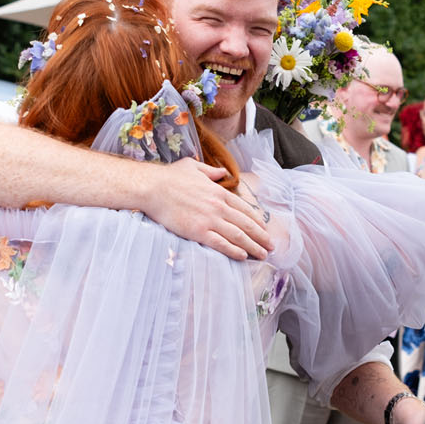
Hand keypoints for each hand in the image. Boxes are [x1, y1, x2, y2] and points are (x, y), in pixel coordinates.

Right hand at [141, 159, 271, 259]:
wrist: (153, 188)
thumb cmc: (170, 177)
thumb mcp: (194, 167)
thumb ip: (211, 171)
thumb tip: (222, 172)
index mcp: (219, 192)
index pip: (244, 209)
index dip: (256, 220)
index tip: (265, 229)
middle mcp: (218, 206)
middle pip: (246, 224)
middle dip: (261, 236)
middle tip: (271, 246)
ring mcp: (209, 219)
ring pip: (237, 235)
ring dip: (253, 246)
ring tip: (262, 254)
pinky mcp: (198, 231)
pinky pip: (220, 243)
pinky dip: (233, 250)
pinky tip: (243, 256)